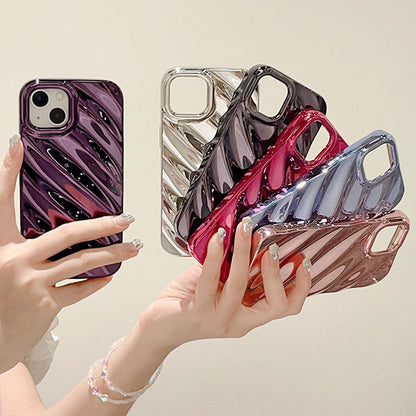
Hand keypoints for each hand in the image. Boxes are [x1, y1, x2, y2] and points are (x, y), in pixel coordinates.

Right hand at [0, 134, 140, 373]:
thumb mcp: (0, 262)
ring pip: (82, 262)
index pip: (1, 200)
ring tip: (132, 248)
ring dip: (113, 254)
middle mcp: (13, 261)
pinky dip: (96, 282)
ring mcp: (30, 284)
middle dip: (102, 225)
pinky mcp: (44, 307)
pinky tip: (108, 277)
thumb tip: (42, 232)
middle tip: (125, 219)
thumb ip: (17, 244)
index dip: (8, 170)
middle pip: (67, 234)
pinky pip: (79, 289)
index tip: (19, 146)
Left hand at [138, 217, 310, 350]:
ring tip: (245, 230)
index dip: (301, 287)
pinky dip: (216, 255)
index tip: (303, 261)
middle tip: (273, 246)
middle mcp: (239, 321)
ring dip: (245, 253)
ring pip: (240, 285)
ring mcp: (219, 318)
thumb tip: (247, 236)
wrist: (160, 326)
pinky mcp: (198, 312)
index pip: (286, 308)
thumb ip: (235, 268)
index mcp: (249, 315)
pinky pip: (210, 280)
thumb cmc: (191, 301)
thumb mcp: (221, 285)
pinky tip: (219, 238)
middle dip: (277, 272)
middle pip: (275, 304)